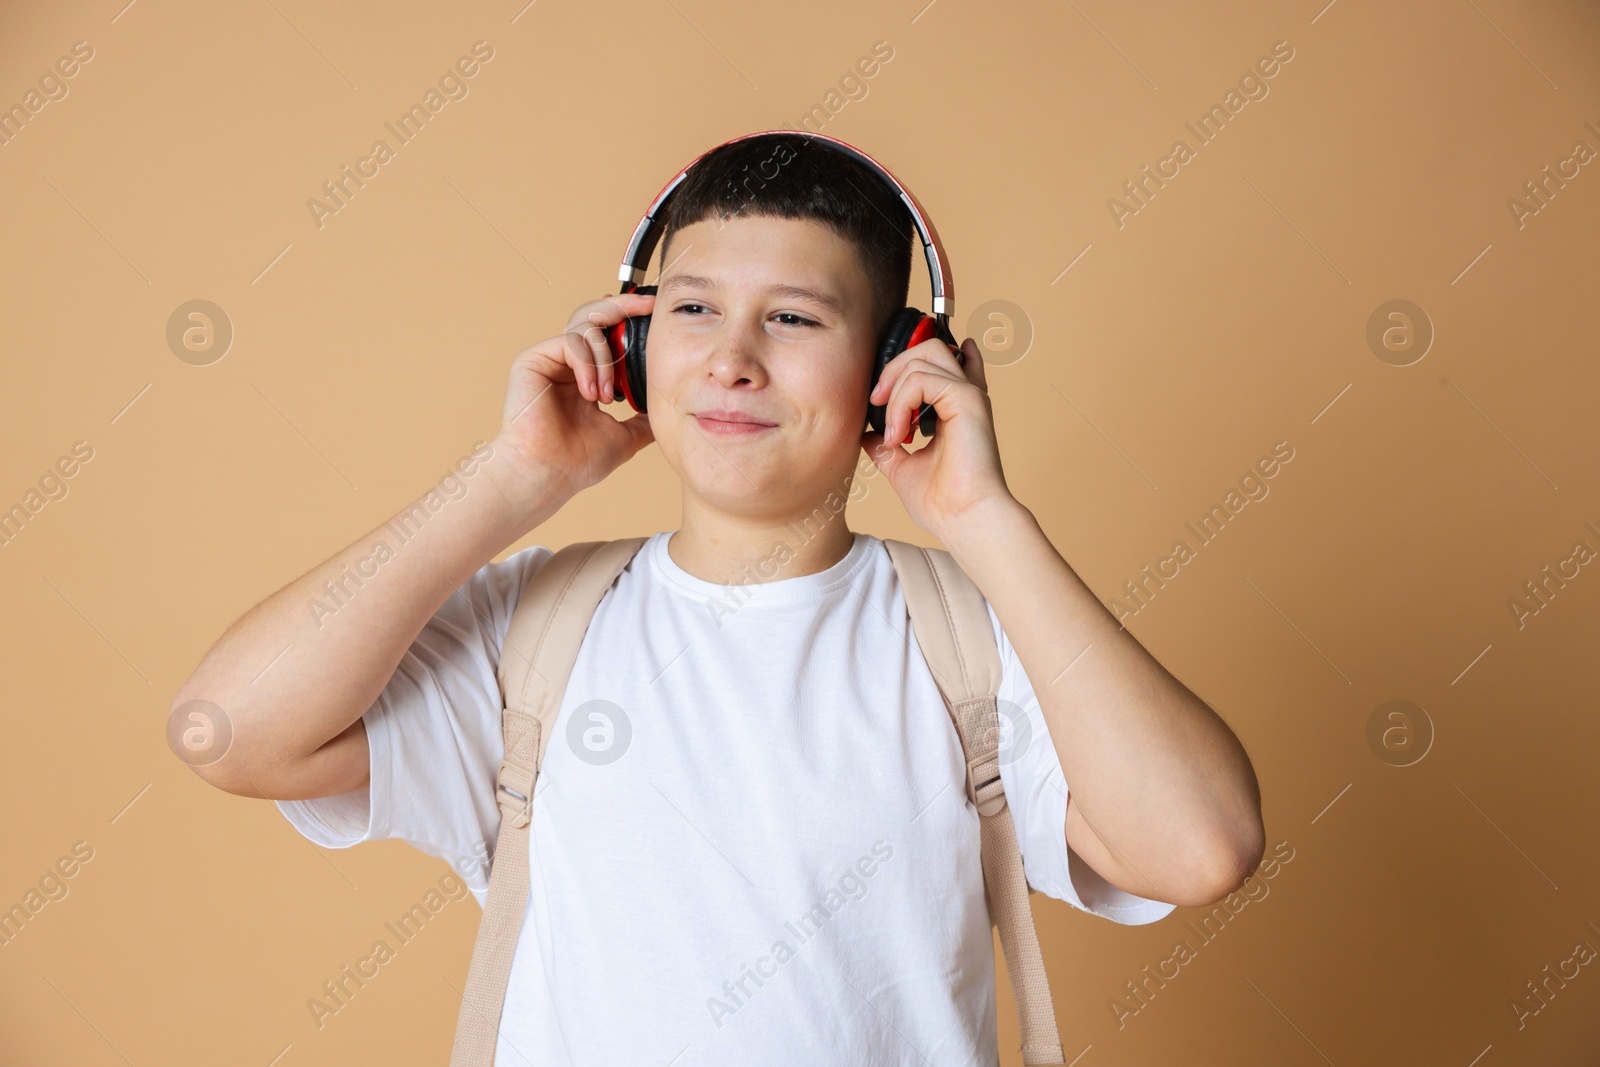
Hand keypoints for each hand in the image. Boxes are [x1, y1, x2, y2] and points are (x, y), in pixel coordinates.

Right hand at [489, 293, 655, 505]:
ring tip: (604, 396)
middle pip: (594, 317)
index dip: (627, 320)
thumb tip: (667, 408)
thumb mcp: (626, 436)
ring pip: (587, 328)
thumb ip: (643, 418)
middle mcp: (566, 365)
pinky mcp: (533, 359)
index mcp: (585, 377)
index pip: (607, 337)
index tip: (653, 312)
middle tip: (646, 307)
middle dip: (622, 307)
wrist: (549, 475)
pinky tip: (590, 393)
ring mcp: (549, 361)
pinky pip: (571, 341)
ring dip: (606, 360)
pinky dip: (588, 364)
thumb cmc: (578, 462)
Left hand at [860, 336, 1015, 537]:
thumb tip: (867, 434)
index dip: (914, 360)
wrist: (962, 519)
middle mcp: (965, 396)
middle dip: (893, 369)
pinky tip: (898, 435)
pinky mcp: (967, 399)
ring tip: (892, 431)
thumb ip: (886, 445)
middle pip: (928, 347)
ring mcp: (968, 395)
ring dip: (894, 390)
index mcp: (956, 409)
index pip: (945, 363)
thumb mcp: (901, 467)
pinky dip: (900, 404)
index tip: (886, 387)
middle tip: (877, 403)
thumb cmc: (942, 503)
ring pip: (923, 356)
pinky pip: (920, 380)